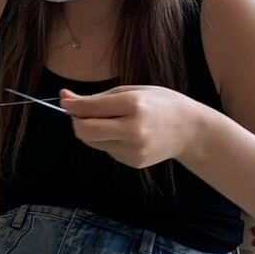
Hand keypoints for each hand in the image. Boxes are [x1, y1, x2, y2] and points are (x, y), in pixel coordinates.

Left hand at [60, 85, 202, 168]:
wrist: (190, 130)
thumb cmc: (161, 104)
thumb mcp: (132, 91)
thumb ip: (98, 97)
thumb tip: (65, 98)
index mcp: (134, 105)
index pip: (90, 108)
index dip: (72, 104)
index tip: (64, 98)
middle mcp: (133, 129)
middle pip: (85, 131)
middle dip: (76, 121)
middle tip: (81, 112)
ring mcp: (134, 149)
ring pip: (92, 142)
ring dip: (91, 131)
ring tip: (111, 120)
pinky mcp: (133, 162)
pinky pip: (107, 150)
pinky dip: (107, 140)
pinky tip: (124, 133)